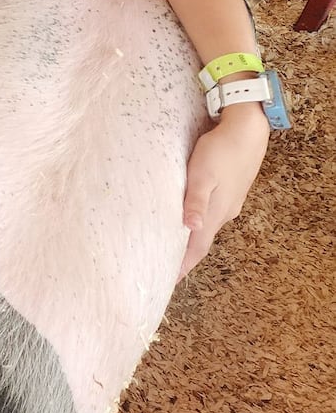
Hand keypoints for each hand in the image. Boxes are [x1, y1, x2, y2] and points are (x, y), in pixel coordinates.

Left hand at [179, 103, 268, 276]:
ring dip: (190, 241)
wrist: (247, 130)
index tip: (168, 281)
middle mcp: (223, 213)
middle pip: (201, 243)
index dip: (183, 266)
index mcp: (216, 213)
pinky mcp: (228, 191)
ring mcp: (228, 202)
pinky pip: (209, 215)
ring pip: (206, 228)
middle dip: (184, 258)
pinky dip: (197, 224)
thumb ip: (196, 201)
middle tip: (164, 269)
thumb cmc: (220, 151)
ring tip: (172, 249)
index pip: (197, 248)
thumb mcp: (203, 175)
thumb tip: (192, 229)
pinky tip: (189, 220)